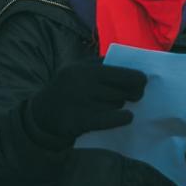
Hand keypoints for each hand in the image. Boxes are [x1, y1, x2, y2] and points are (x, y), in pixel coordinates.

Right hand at [28, 62, 146, 143]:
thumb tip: (130, 67)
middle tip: (137, 94)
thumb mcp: (77, 69)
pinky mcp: (80, 120)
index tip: (143, 80)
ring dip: (119, 105)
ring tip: (113, 104)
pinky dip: (121, 117)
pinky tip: (128, 116)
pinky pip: (108, 118)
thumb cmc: (66, 89)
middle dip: (133, 91)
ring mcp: (80, 102)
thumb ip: (100, 65)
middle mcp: (82, 83)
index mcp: (83, 68)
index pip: (117, 71)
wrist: (41, 115)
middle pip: (120, 88)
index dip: (134, 76)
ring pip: (115, 103)